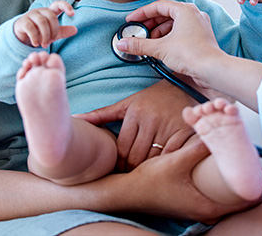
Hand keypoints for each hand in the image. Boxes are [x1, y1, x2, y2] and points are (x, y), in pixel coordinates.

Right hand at [13, 0, 76, 46]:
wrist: (22, 37)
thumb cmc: (39, 33)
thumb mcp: (53, 33)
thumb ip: (63, 31)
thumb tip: (75, 30)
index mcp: (49, 12)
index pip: (58, 4)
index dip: (66, 6)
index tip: (72, 14)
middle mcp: (40, 11)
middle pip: (51, 16)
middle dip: (53, 30)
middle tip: (51, 41)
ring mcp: (30, 15)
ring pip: (41, 21)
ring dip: (45, 35)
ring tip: (45, 45)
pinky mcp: (22, 22)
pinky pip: (30, 28)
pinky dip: (35, 37)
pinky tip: (36, 44)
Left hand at [75, 80, 196, 170]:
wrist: (184, 86)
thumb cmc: (152, 98)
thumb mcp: (127, 104)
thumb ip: (102, 114)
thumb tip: (76, 119)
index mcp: (135, 112)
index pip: (122, 149)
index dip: (119, 164)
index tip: (120, 170)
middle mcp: (151, 118)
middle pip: (137, 157)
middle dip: (132, 170)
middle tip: (131, 176)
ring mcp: (169, 125)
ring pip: (153, 160)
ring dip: (148, 170)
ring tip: (146, 174)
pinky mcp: (185, 131)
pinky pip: (171, 156)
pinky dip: (166, 165)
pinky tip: (164, 168)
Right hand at [118, 137, 257, 221]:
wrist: (128, 193)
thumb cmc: (149, 183)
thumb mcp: (175, 161)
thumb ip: (197, 147)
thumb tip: (215, 130)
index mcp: (207, 205)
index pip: (245, 200)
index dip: (254, 184)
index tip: (258, 168)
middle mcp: (206, 211)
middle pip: (238, 199)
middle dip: (244, 179)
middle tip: (250, 160)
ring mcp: (200, 209)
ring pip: (226, 197)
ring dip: (232, 181)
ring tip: (238, 161)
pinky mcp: (193, 203)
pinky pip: (215, 195)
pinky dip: (220, 184)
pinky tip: (218, 168)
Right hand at [119, 1, 225, 79]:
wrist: (213, 69)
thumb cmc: (192, 54)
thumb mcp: (160, 48)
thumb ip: (140, 44)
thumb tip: (122, 43)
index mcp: (185, 10)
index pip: (158, 6)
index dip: (142, 13)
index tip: (131, 20)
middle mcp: (193, 14)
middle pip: (166, 14)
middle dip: (150, 24)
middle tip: (138, 33)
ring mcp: (199, 25)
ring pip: (174, 24)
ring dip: (159, 32)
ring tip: (148, 43)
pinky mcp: (200, 37)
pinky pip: (181, 32)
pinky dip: (169, 37)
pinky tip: (161, 48)